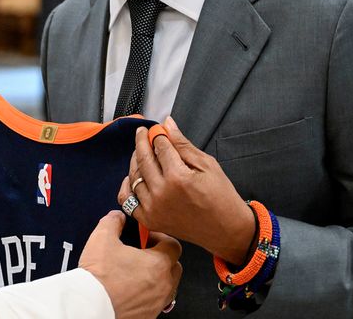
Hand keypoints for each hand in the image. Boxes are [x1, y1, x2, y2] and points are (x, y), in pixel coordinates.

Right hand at [78, 211, 181, 318]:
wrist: (90, 306)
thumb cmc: (99, 277)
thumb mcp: (102, 238)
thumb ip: (113, 222)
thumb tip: (118, 217)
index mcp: (158, 263)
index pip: (173, 245)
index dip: (160, 238)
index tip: (146, 238)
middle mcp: (164, 284)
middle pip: (174, 266)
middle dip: (162, 258)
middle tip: (144, 254)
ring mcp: (158, 302)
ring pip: (168, 286)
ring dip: (158, 277)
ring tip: (139, 273)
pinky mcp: (149, 315)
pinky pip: (158, 302)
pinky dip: (150, 294)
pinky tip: (134, 290)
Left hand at [118, 117, 255, 265]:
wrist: (225, 229)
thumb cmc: (221, 197)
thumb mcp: (207, 164)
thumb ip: (183, 144)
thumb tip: (168, 124)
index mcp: (178, 177)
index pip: (159, 147)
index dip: (157, 134)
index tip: (157, 129)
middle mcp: (162, 193)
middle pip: (143, 159)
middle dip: (141, 142)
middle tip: (142, 133)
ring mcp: (153, 208)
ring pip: (134, 176)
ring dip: (135, 161)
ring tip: (142, 153)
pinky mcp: (149, 220)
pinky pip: (127, 200)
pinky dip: (127, 186)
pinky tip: (133, 177)